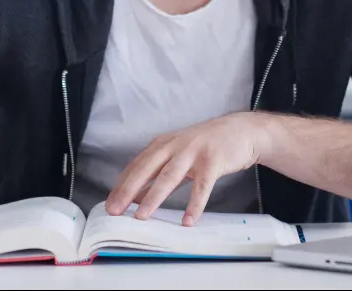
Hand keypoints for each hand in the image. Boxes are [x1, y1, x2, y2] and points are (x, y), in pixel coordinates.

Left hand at [105, 112, 267, 225]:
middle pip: (147, 168)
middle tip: (115, 210)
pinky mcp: (213, 161)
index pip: (138, 165)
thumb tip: (139, 197)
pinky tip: (188, 220)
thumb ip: (161, 174)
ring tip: (141, 216)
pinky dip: (194, 204)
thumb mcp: (181, 155)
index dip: (122, 184)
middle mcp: (176, 145)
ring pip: (170, 176)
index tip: (109, 202)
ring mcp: (194, 152)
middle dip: (129, 190)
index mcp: (165, 144)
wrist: (242, 131)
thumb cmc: (209, 145)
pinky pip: (202, 186)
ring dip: (154, 197)